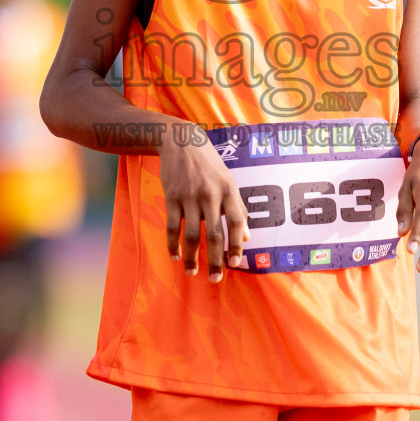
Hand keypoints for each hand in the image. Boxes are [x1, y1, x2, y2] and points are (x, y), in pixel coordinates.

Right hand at [159, 124, 248, 281]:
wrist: (181, 141)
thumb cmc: (209, 163)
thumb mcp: (228, 180)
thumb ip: (239, 208)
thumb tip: (248, 238)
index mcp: (229, 190)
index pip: (237, 222)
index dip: (237, 245)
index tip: (235, 264)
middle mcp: (210, 194)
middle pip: (215, 234)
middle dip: (216, 260)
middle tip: (216, 279)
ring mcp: (189, 196)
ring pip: (192, 234)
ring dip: (192, 257)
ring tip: (192, 272)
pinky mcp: (171, 197)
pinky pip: (172, 226)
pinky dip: (173, 244)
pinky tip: (176, 256)